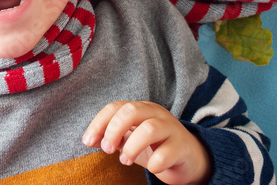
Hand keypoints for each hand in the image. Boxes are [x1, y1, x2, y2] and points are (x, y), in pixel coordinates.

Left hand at [82, 101, 210, 184]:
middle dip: (114, 130)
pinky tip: (151, 168)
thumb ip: (111, 138)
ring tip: (125, 160)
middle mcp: (156, 114)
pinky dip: (154, 163)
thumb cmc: (156, 147)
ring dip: (131, 147)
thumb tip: (89, 140)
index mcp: (141, 109)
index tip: (88, 141)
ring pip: (149, 129)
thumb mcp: (130, 140)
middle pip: (131, 111)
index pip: (115, 107)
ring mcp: (171, 129)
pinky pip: (166, 153)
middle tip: (107, 149)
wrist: (189, 159)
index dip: (99, 123)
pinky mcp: (182, 147)